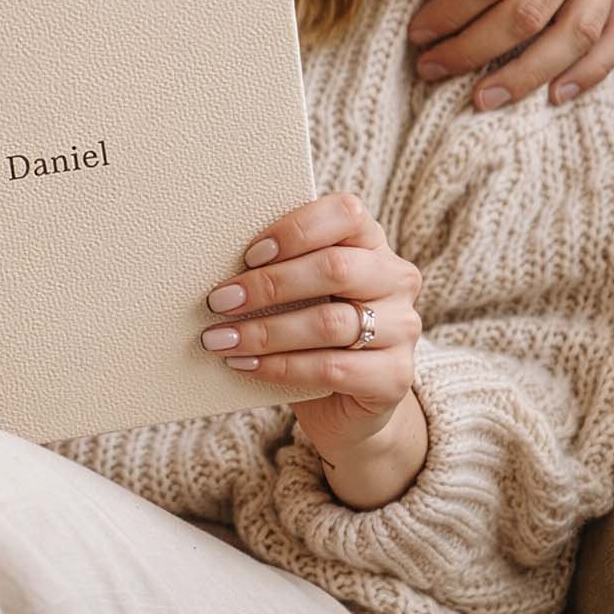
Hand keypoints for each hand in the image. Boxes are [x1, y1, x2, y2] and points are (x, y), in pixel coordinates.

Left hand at [202, 193, 424, 502]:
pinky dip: (280, 367)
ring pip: (330, 323)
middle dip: (269, 285)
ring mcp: (403, 328)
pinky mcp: (395, 377)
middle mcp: (396, 278)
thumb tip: (210, 254)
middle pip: (335, 268)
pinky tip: (244, 364)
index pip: (346, 213)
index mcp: (371, 242)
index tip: (249, 254)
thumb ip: (278, 264)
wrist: (348, 401)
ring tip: (219, 339)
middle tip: (219, 300)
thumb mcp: (299, 288)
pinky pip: (331, 368)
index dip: (296, 230)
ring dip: (265, 331)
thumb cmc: (310, 325)